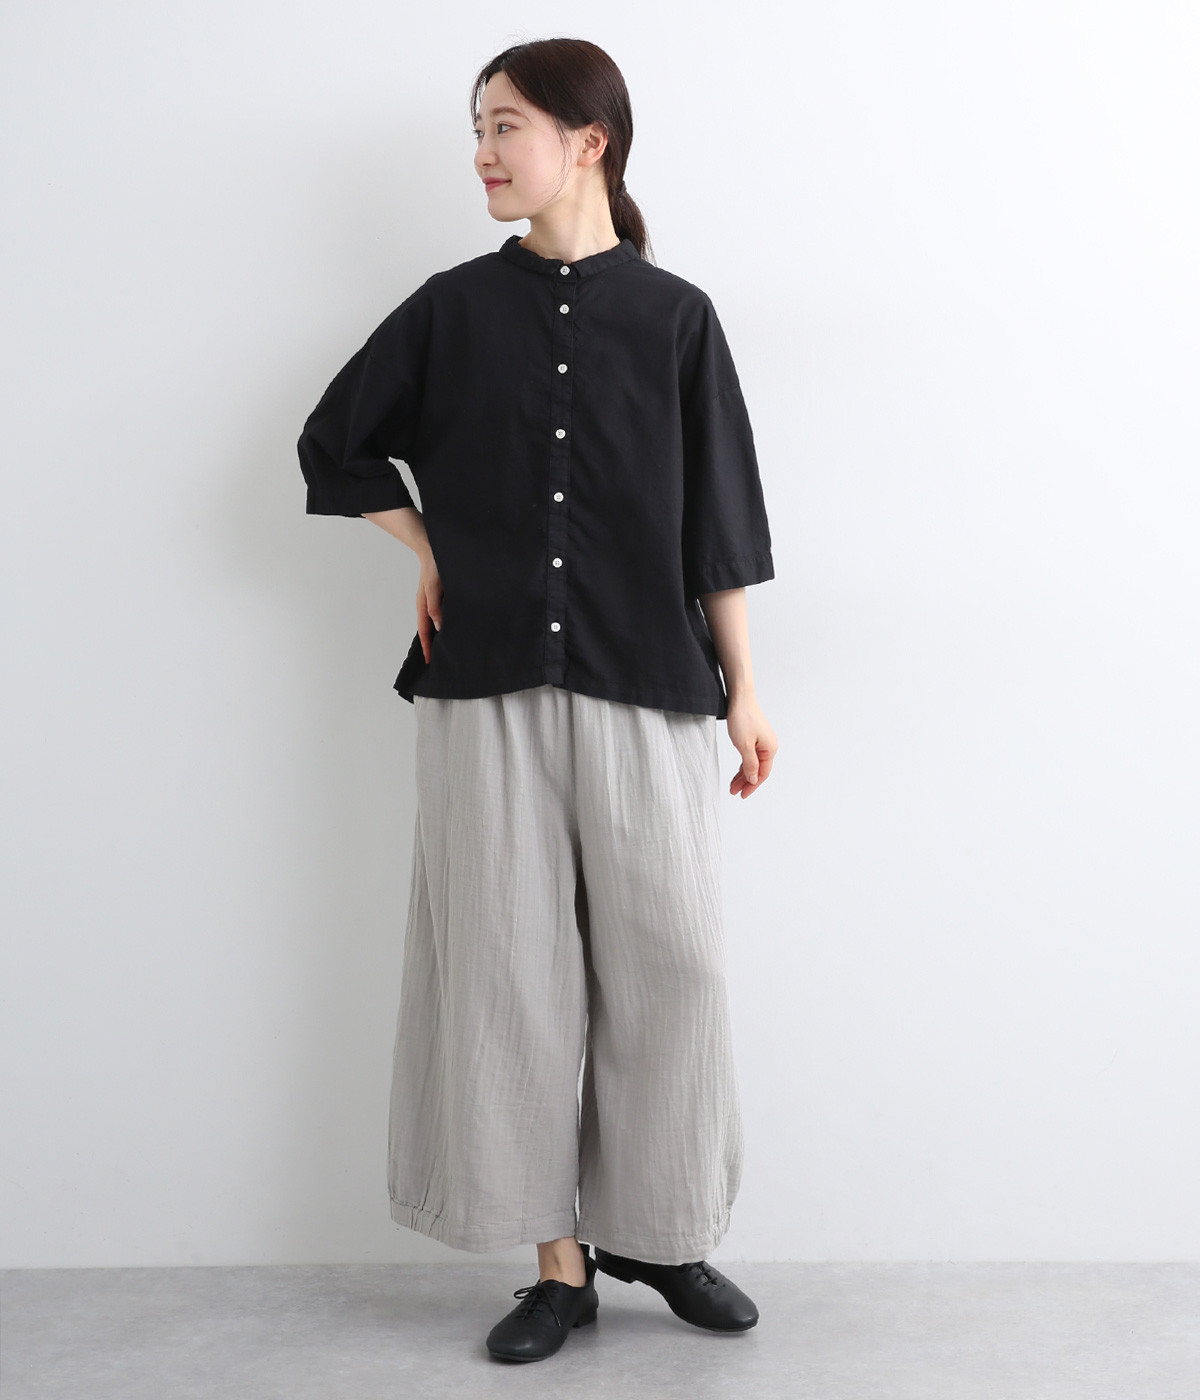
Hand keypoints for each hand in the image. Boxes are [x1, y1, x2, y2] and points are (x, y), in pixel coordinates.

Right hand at [416, 549, 442, 664]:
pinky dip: (444, 624)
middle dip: (432, 645)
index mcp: (423, 605)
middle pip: (428, 630)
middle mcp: (427, 605)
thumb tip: (439, 627)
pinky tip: (452, 627)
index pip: (424, 631)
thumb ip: (435, 607)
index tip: (430, 661)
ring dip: (438, 635)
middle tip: (439, 660)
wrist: (434, 548)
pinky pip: (441, 614)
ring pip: (435, 623)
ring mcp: (433, 600)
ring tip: (446, 648)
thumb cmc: (433, 567)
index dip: (427, 646)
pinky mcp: (440, 595)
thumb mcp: (434, 588)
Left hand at [725, 694, 776, 798]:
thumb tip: (754, 780)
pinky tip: (737, 771)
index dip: (752, 786)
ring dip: (743, 775)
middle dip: (746, 782)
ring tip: (732, 785)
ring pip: (753, 763)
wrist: (740, 697)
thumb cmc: (742, 718)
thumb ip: (749, 765)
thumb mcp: (744, 745)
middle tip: (734, 792)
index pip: (762, 774)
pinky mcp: (755, 736)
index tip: (742, 795)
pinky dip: (743, 764)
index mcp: (770, 749)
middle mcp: (769, 746)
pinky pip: (750, 755)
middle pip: (758, 770)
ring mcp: (762, 741)